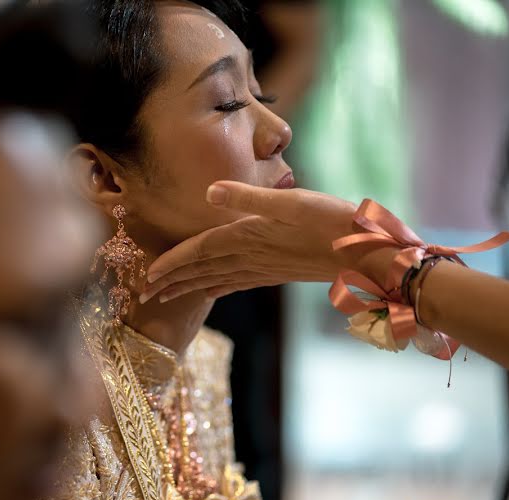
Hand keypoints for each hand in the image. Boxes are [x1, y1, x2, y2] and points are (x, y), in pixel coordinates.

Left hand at [140, 181, 396, 302]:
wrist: (366, 253)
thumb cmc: (331, 221)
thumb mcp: (289, 200)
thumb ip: (247, 196)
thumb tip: (209, 191)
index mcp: (246, 237)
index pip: (197, 252)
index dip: (170, 263)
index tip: (146, 276)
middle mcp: (249, 257)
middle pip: (200, 271)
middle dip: (170, 283)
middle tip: (142, 296)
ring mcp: (262, 268)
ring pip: (214, 280)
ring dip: (187, 288)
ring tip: (164, 298)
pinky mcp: (276, 272)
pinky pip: (236, 283)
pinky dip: (217, 288)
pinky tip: (209, 292)